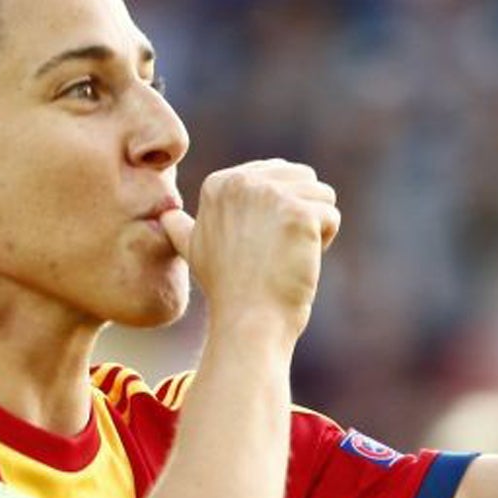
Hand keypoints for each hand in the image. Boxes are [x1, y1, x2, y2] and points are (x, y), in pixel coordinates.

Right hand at [156, 159, 340, 338]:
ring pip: (321, 195)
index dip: (278, 213)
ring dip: (314, 229)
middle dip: (300, 216)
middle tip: (274, 251)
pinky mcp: (298, 213)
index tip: (257, 244)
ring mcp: (270, 194)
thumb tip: (166, 217)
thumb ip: (183, 228)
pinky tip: (298, 261)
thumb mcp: (195, 251)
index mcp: (219, 183)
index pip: (278, 175)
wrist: (249, 321)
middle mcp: (242, 181)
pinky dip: (323, 243)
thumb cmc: (227, 290)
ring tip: (286, 255)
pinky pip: (331, 216)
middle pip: (303, 179)